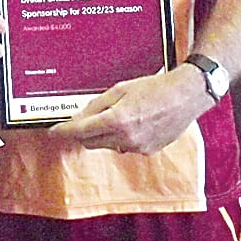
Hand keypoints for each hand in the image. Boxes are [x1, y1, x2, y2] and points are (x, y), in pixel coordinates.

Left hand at [48, 66, 212, 154]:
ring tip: (118, 115)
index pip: (80, 131)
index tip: (54, 132)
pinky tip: (133, 123)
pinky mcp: (148, 151)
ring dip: (104, 135)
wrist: (186, 96)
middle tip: (83, 120)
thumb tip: (81, 118)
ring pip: (108, 145)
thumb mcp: (121, 89)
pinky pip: (125, 146)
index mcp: (117, 120)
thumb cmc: (155, 88)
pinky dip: (122, 137)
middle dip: (83, 132)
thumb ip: (98, 105)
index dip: (64, 131)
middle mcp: (126, 138)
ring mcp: (138, 147)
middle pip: (91, 142)